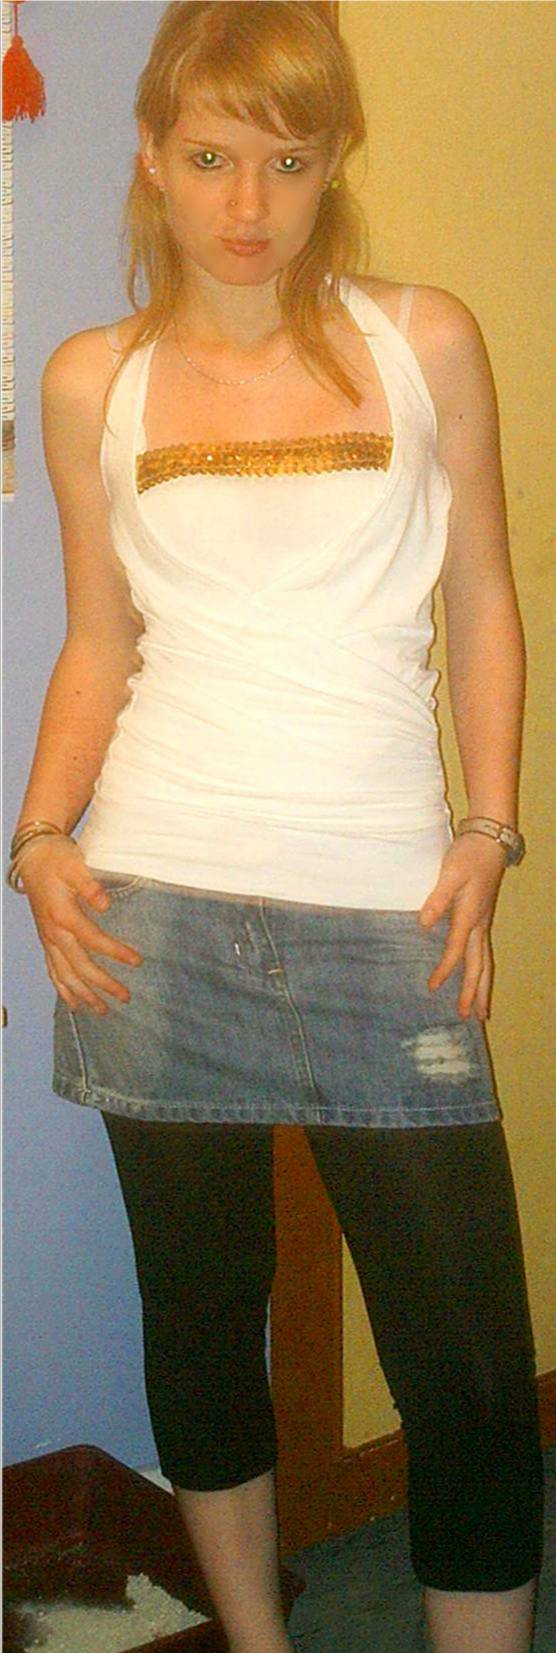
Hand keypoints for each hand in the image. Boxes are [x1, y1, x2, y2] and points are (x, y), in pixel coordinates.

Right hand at [19, 836, 142, 1015]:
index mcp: (63, 915)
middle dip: (102, 984)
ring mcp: (47, 939)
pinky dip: (63, 989)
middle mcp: (53, 932)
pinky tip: (74, 1004)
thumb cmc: (57, 859)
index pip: (92, 940)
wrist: (32, 856)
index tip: (137, 961)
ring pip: (64, 974)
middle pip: (79, 966)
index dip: (115, 952)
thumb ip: (90, 886)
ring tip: (102, 1011)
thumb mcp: (75, 866)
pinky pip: (52, 970)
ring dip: (83, 994)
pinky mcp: (45, 940)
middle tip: (126, 997)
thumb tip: (105, 905)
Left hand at [418, 833, 506, 1021]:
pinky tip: (474, 977)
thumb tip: (424, 925)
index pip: (457, 951)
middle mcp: (480, 924)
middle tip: (472, 1018)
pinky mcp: (481, 918)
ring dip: (482, 986)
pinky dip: (481, 970)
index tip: (431, 987)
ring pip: (485, 961)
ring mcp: (483, 922)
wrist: (489, 841)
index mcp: (470, 916)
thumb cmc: (468, 855)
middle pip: (479, 965)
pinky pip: (482, 952)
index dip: (444, 970)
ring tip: (482, 1010)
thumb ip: (437, 899)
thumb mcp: (449, 874)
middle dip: (475, 992)